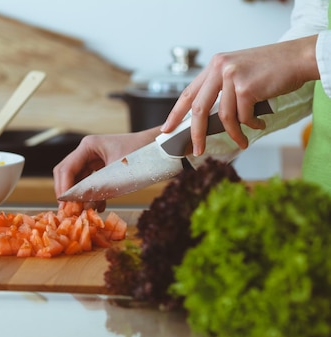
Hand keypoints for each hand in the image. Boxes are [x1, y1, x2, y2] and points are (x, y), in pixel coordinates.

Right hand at [53, 127, 158, 208]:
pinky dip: (91, 195)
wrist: (163, 150)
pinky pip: (90, 182)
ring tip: (83, 212)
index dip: (63, 189)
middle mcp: (88, 151)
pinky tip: (98, 207)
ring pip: (78, 179)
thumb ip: (96, 189)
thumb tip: (80, 204)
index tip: (64, 206)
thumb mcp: (117, 175)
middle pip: (67, 174)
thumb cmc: (142, 157)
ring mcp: (95, 158)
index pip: (66, 169)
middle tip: (69, 211)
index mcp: (88, 146)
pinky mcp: (103, 166)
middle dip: (68, 193)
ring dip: (79, 195)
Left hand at [161, 36, 318, 155]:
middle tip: (197, 150)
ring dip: (234, 134)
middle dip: (197, 134)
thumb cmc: (270, 68)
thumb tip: (205, 118)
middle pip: (199, 109)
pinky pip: (243, 117)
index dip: (176, 114)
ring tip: (243, 141)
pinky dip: (251, 125)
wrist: (297, 58)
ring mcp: (232, 77)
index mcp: (214, 66)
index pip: (188, 93)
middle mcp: (219, 68)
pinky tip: (259, 124)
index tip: (167, 129)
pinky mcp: (246, 87)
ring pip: (224, 117)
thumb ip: (221, 88)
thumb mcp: (238, 72)